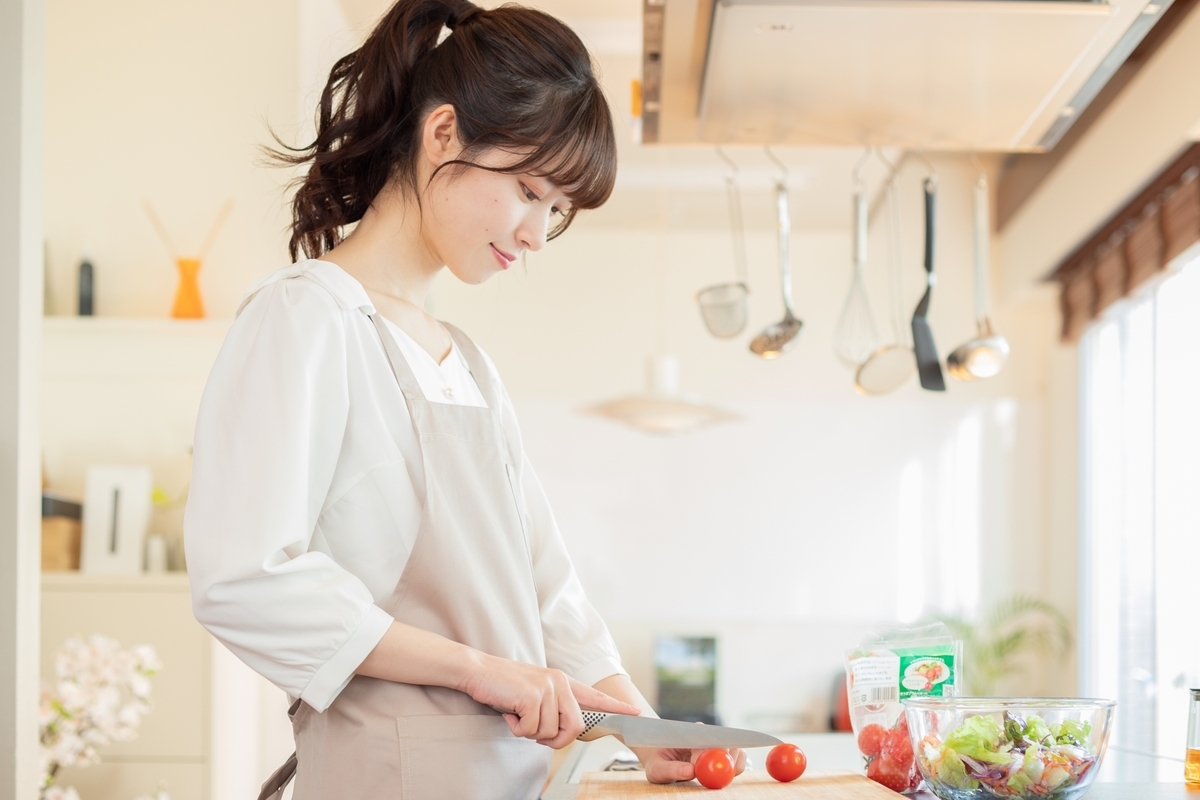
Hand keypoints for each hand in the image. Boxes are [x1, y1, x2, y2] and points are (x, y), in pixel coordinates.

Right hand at [462, 654, 640, 748]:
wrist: (477, 670)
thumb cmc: (503, 685)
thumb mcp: (534, 693)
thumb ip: (552, 707)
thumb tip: (561, 732)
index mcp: (562, 681)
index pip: (595, 695)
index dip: (616, 706)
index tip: (635, 712)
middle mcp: (560, 682)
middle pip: (576, 727)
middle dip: (557, 740)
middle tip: (536, 734)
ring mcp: (547, 688)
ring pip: (551, 732)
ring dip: (530, 732)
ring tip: (517, 715)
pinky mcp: (533, 696)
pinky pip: (532, 730)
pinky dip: (517, 728)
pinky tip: (509, 712)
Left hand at [632, 745, 747, 783]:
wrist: (659, 759)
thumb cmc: (656, 762)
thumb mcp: (657, 768)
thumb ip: (671, 769)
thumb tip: (691, 770)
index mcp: (687, 734)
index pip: (704, 736)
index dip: (712, 748)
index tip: (713, 760)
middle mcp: (703, 736)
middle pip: (724, 740)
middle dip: (728, 756)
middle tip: (725, 772)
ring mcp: (713, 744)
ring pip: (733, 748)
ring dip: (733, 762)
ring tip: (723, 776)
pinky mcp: (720, 754)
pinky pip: (735, 757)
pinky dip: (736, 766)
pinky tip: (730, 775)